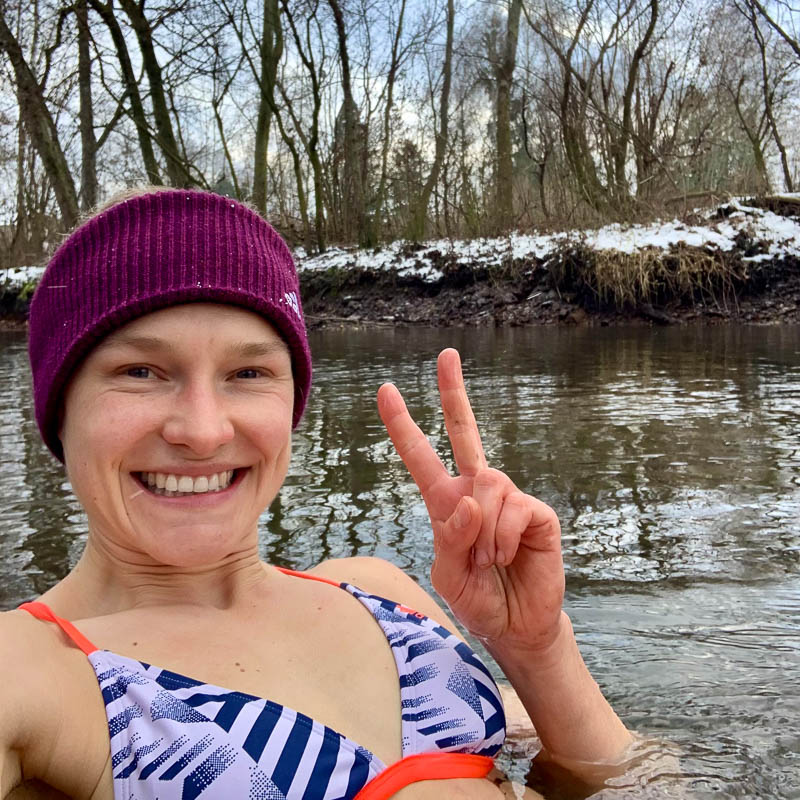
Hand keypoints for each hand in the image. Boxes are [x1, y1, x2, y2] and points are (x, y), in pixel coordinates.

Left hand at [377, 348, 564, 652]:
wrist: (516, 626)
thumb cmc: (477, 598)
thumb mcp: (448, 575)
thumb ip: (450, 537)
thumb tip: (470, 498)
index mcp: (446, 502)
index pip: (421, 456)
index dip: (403, 425)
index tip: (386, 391)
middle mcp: (476, 491)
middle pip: (464, 432)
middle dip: (453, 393)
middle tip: (446, 354)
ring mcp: (508, 498)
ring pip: (487, 485)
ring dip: (483, 531)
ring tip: (488, 559)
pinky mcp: (536, 512)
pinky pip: (513, 507)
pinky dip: (503, 536)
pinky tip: (507, 555)